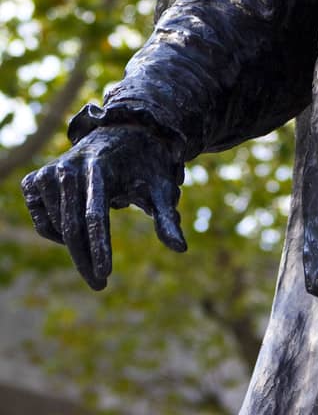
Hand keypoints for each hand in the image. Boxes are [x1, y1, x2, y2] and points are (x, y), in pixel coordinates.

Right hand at [22, 124, 185, 290]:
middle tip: (99, 286)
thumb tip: (181, 248)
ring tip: (96, 238)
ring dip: (77, 245)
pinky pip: (42, 223)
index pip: (95, 213)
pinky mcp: (34, 180)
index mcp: (100, 165)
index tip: (105, 275)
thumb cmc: (143, 164)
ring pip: (58, 228)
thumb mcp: (159, 186)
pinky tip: (75, 224)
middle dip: (86, 260)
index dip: (99, 246)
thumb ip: (166, 217)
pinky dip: (57, 233)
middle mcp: (69, 166)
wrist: (118, 133)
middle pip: (73, 226)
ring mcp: (49, 172)